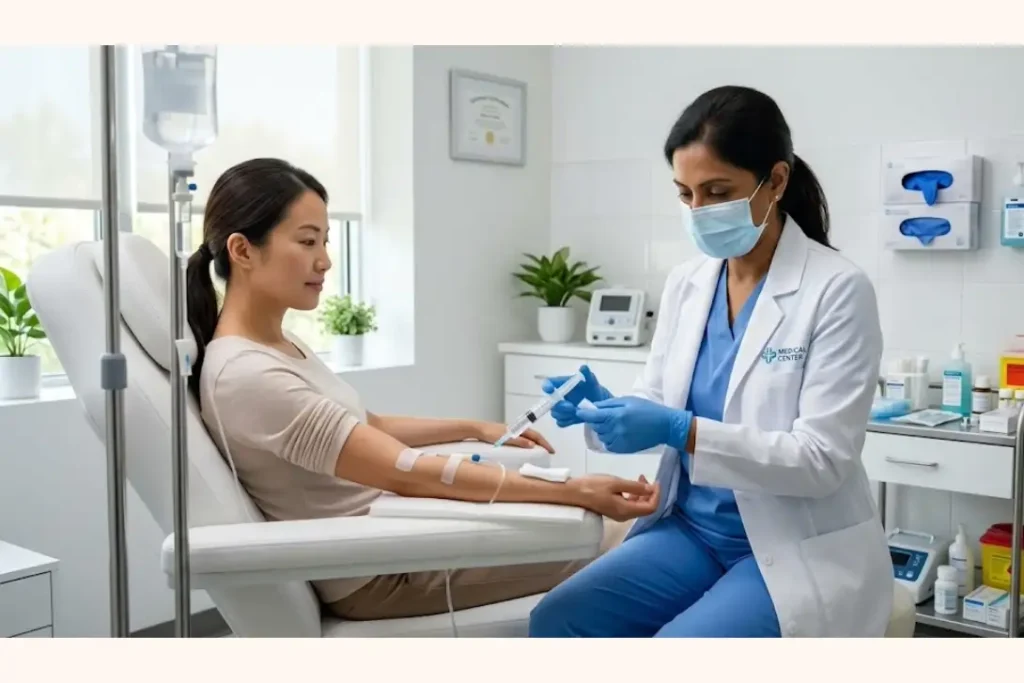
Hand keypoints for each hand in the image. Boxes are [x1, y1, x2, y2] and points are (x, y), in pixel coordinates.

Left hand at [473, 421, 553, 452]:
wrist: (478, 429)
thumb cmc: (490, 433)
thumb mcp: (505, 438)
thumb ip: (519, 441)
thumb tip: (533, 445)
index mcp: (518, 429)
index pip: (536, 436)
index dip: (545, 443)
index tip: (552, 451)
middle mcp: (517, 429)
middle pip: (534, 436)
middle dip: (543, 443)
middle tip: (548, 452)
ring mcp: (512, 432)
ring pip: (528, 437)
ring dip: (536, 444)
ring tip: (540, 452)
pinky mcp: (507, 435)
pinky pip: (522, 439)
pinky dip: (527, 444)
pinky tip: (526, 450)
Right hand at [542, 365, 612, 427]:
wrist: (598, 403)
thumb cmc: (592, 389)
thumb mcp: (591, 381)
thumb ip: (587, 375)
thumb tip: (584, 367)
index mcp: (561, 385)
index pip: (548, 383)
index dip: (547, 386)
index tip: (550, 389)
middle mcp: (558, 397)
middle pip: (550, 402)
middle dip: (559, 405)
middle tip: (571, 406)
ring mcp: (560, 409)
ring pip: (555, 414)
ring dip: (565, 414)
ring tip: (578, 412)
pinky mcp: (565, 419)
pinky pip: (561, 423)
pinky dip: (568, 421)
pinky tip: (577, 418)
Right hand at [569, 474, 659, 521]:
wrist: (574, 493)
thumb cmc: (593, 486)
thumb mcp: (616, 483)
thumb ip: (635, 487)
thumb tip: (651, 489)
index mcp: (627, 511)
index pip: (651, 507)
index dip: (657, 495)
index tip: (655, 481)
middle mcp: (625, 516)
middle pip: (646, 508)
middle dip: (650, 492)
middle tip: (645, 477)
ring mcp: (619, 514)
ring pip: (638, 506)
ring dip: (642, 493)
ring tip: (639, 478)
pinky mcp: (614, 510)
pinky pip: (630, 504)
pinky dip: (634, 494)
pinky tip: (630, 484)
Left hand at [576, 396, 691, 453]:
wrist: (665, 426)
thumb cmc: (647, 409)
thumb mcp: (628, 400)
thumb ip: (609, 404)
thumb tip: (593, 407)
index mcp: (616, 415)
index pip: (592, 416)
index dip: (584, 414)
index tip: (579, 412)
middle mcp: (615, 429)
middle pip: (595, 426)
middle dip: (597, 421)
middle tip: (607, 416)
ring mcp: (619, 441)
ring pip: (601, 436)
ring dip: (604, 430)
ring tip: (616, 425)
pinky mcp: (623, 449)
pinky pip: (609, 445)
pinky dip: (610, 439)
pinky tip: (620, 433)